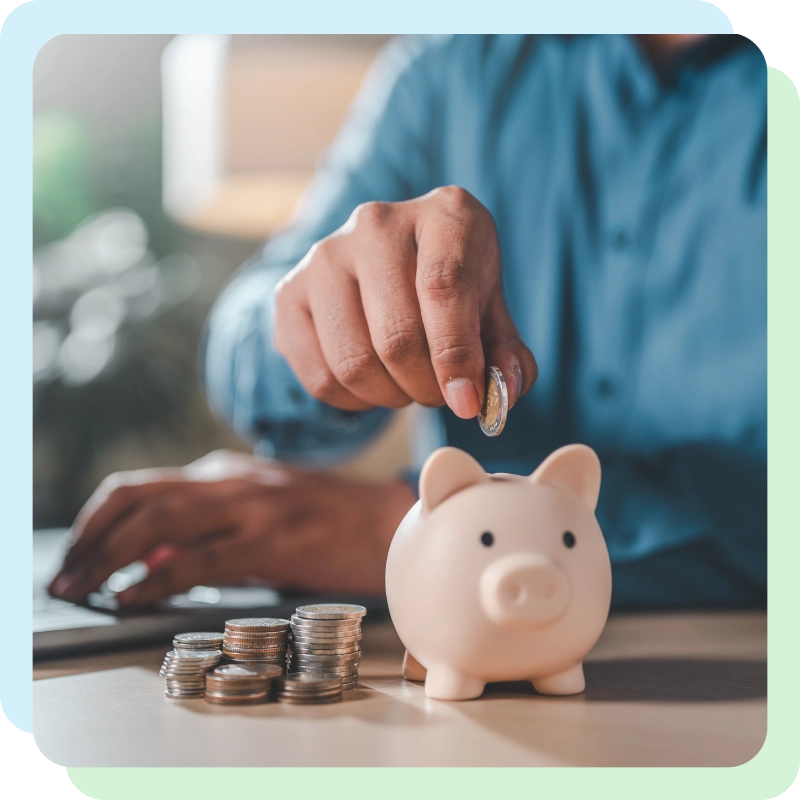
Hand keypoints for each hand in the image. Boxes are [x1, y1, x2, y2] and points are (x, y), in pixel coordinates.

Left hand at [48, 450, 416, 605]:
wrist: (390, 521)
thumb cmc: (328, 520)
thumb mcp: (262, 512)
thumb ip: (209, 529)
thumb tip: (148, 561)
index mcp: (226, 472)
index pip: (140, 486)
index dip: (96, 520)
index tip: (75, 554)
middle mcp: (231, 481)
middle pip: (136, 498)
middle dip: (87, 539)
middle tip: (64, 577)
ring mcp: (251, 507)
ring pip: (157, 523)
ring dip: (106, 558)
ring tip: (82, 590)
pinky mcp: (271, 540)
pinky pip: (198, 559)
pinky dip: (155, 580)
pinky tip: (133, 599)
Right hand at [273, 185, 536, 418]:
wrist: (384, 264)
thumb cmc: (451, 286)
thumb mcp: (490, 310)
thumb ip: (504, 353)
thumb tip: (499, 397)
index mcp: (444, 214)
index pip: (444, 287)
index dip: (456, 356)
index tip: (468, 402)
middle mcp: (377, 223)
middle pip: (397, 336)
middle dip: (426, 387)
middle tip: (441, 396)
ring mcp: (325, 255)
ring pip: (354, 363)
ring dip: (390, 397)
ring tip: (409, 387)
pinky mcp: (290, 293)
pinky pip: (320, 377)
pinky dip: (354, 401)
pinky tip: (374, 385)